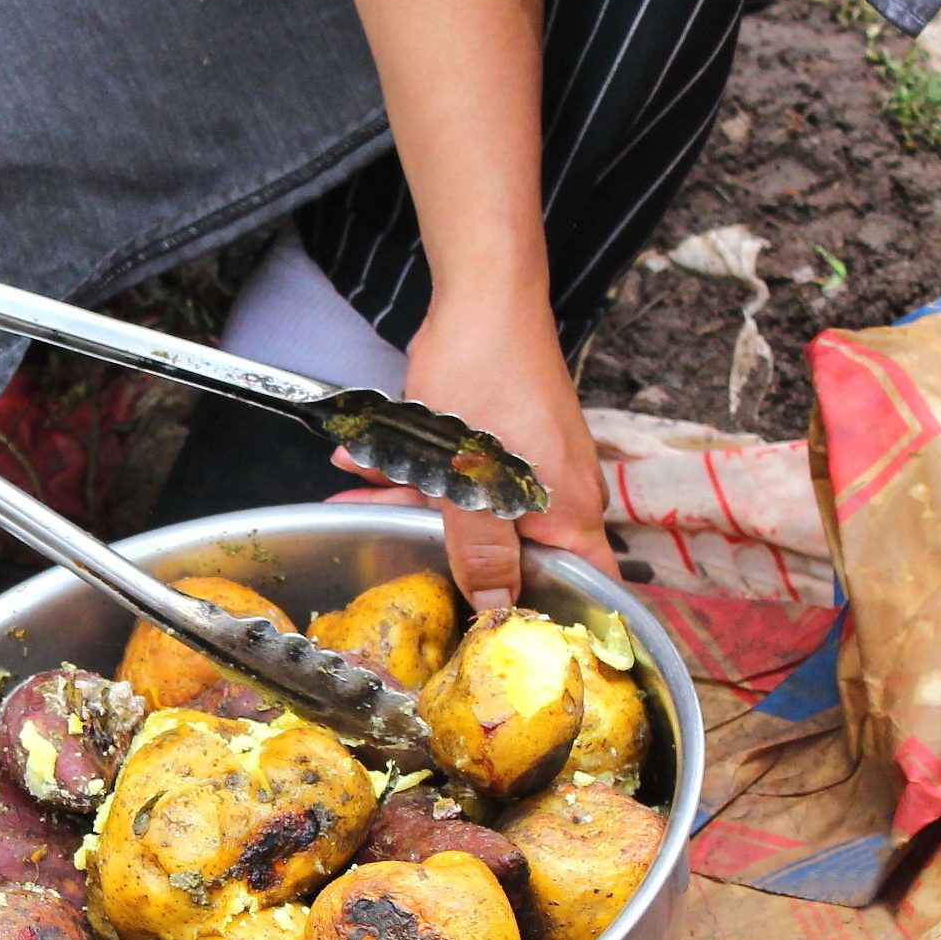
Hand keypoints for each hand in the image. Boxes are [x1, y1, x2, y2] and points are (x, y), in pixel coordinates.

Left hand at [335, 294, 613, 608]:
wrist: (480, 296)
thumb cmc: (487, 375)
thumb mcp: (472, 479)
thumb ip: (481, 549)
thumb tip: (495, 607)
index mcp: (570, 511)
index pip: (589, 587)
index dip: (562, 621)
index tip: (514, 643)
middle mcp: (555, 494)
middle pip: (509, 555)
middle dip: (444, 555)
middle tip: (393, 560)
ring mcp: (525, 466)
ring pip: (468, 512)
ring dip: (409, 505)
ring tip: (352, 499)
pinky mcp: (495, 442)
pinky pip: (453, 475)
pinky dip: (410, 471)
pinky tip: (361, 462)